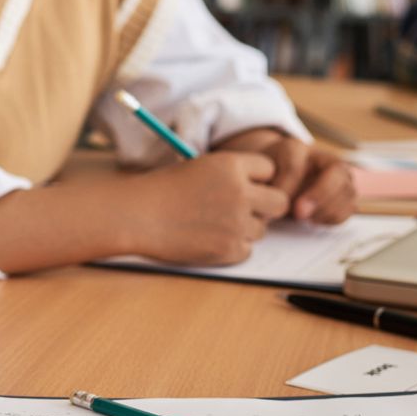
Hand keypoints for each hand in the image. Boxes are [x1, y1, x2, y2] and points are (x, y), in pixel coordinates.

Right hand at [128, 151, 289, 265]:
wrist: (137, 216)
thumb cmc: (162, 190)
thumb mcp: (200, 167)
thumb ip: (232, 175)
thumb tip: (261, 188)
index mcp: (232, 165)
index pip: (270, 169)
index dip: (257, 179)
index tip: (242, 185)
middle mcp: (241, 193)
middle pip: (280, 202)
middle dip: (265, 206)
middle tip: (243, 210)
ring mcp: (237, 223)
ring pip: (262, 229)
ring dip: (245, 228)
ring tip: (213, 224)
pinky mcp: (229, 249)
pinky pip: (247, 250)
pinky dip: (232, 247)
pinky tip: (208, 239)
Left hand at [218, 129, 357, 223]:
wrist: (277, 176)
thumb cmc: (265, 178)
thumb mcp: (258, 175)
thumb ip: (261, 185)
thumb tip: (267, 210)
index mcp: (294, 148)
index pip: (295, 162)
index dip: (286, 183)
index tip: (275, 201)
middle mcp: (322, 158)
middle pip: (337, 172)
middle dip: (320, 195)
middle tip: (300, 214)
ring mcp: (339, 176)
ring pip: (348, 190)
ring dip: (328, 208)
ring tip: (306, 219)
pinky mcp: (345, 194)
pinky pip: (350, 207)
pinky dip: (335, 216)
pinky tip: (314, 221)